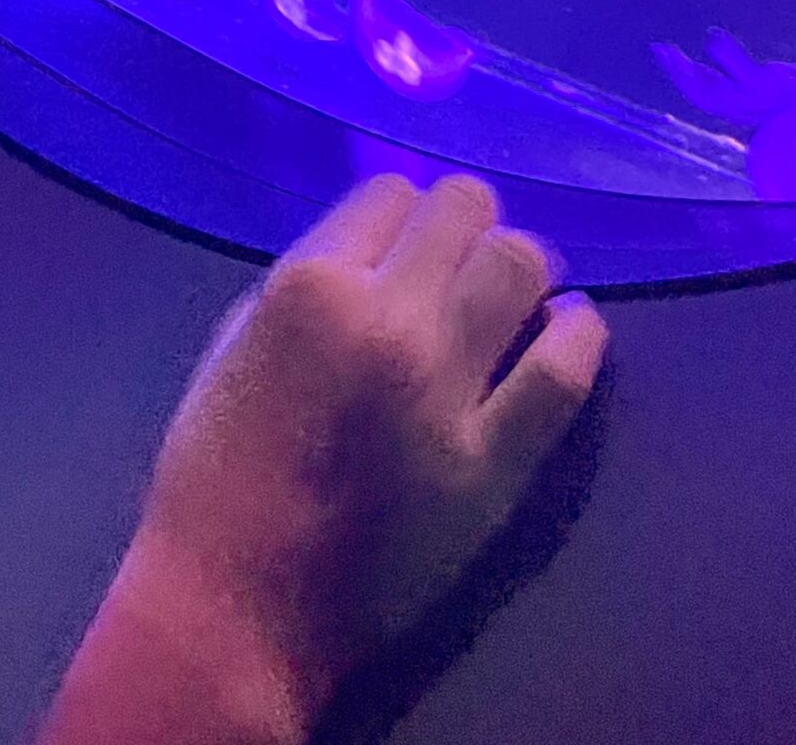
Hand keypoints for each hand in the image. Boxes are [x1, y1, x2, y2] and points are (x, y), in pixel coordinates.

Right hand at [43, 174, 607, 744]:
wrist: (243, 604)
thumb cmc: (219, 469)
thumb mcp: (237, 339)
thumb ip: (310, 281)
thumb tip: (384, 250)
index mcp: (310, 287)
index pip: (390, 191)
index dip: (399, 212)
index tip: (402, 240)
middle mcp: (387, 321)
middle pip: (464, 209)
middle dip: (463, 223)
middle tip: (460, 256)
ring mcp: (448, 392)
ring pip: (521, 267)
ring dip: (517, 264)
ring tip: (512, 290)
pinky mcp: (496, 464)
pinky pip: (564, 371)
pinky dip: (577, 331)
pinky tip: (569, 324)